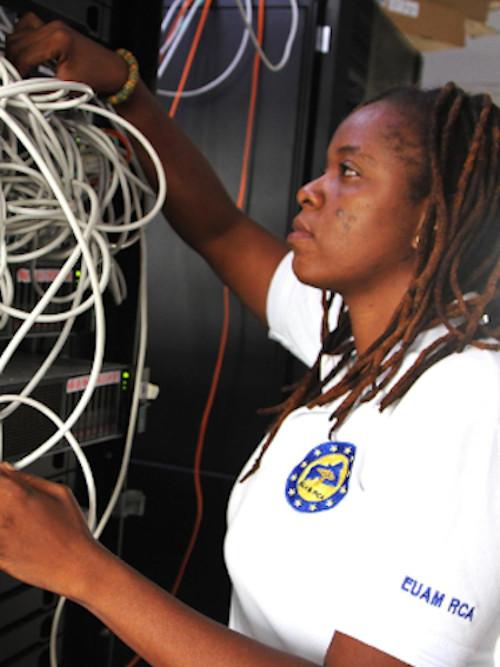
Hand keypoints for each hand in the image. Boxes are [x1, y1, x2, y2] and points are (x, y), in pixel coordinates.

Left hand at [0, 463, 98, 597]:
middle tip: (9, 502)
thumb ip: (27, 478)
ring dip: (1, 515)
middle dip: (0, 497)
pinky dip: (2, 535)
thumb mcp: (59, 492)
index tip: (3, 479)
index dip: (0, 476)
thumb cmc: (72, 532)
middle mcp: (2, 513)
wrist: (74, 566)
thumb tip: (7, 469)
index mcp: (16, 493)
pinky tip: (13, 536)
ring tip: (15, 521)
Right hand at [6, 12, 128, 95]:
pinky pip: (29, 27)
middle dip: (14, 61)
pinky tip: (27, 53)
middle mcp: (54, 28)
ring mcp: (54, 26)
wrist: (115, 72)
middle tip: (17, 77)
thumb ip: (44, 88)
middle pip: (17, 41)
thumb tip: (26, 91)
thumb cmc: (99, 77)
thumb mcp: (67, 86)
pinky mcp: (55, 29)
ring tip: (21, 68)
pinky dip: (24, 40)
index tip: (18, 84)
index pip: (24, 55)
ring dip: (17, 51)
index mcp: (57, 40)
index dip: (18, 72)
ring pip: (19, 33)